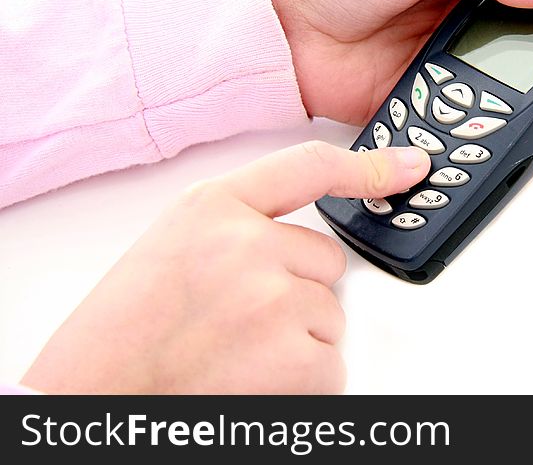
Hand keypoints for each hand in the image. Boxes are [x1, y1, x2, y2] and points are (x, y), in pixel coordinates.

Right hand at [21, 143, 430, 393]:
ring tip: (234, 351)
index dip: (368, 166)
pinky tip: (251, 378)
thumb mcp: (174, 243)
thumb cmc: (126, 328)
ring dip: (297, 337)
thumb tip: (307, 242)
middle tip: (238, 319)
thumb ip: (240, 225)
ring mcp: (275, 298)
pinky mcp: (297, 356)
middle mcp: (248, 244)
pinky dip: (305, 379)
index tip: (409, 167)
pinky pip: (333, 362)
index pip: (309, 168)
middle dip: (297, 291)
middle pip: (326, 261)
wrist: (95, 394)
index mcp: (213, 208)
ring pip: (330, 314)